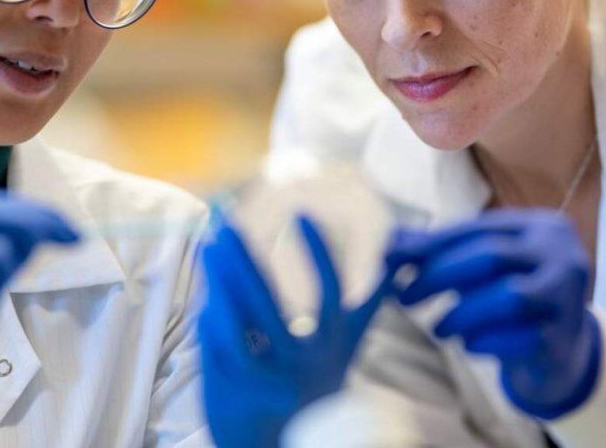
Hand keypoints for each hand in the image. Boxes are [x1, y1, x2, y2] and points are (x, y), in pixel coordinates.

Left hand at [198, 212, 391, 447]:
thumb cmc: (314, 389)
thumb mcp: (346, 351)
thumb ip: (366, 309)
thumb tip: (398, 266)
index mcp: (332, 347)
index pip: (330, 291)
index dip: (318, 252)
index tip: (301, 214)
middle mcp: (303, 363)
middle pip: (268, 299)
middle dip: (243, 256)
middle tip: (225, 222)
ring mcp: (269, 379)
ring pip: (238, 319)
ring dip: (220, 278)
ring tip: (210, 247)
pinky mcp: (238, 392)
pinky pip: (220, 345)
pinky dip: (212, 317)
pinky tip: (206, 295)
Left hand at [386, 208, 600, 419]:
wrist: (559, 352)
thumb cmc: (512, 296)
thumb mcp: (481, 267)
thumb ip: (440, 251)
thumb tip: (391, 241)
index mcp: (541, 228)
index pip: (479, 229)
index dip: (431, 243)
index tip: (390, 258)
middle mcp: (563, 257)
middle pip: (492, 256)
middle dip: (439, 274)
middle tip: (405, 296)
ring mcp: (569, 298)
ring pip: (509, 298)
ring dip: (462, 313)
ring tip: (438, 328)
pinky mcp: (564, 338)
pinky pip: (519, 338)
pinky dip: (485, 341)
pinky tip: (468, 344)